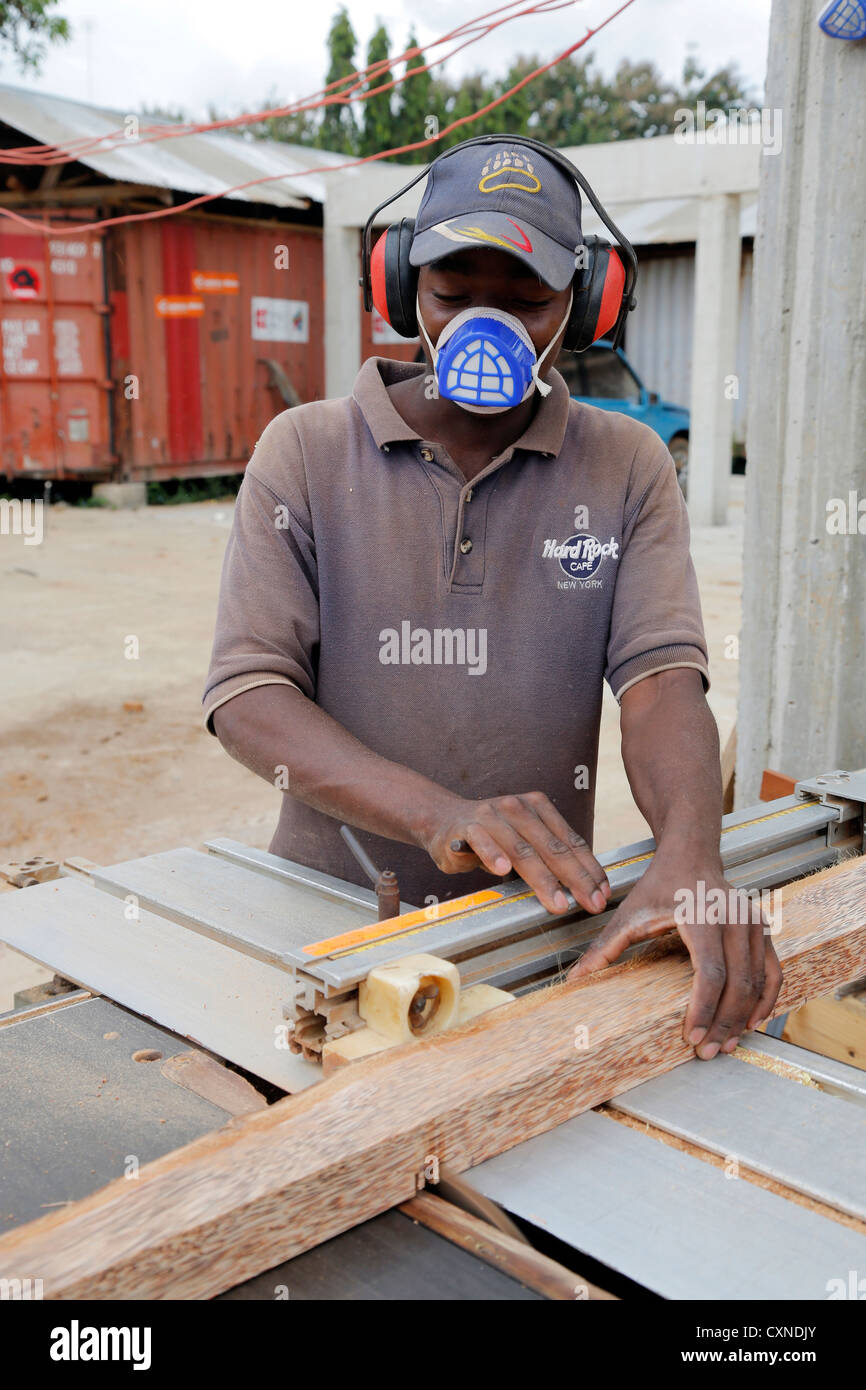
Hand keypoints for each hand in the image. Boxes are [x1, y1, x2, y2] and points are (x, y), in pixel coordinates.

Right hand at [420, 790, 610, 916]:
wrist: (443, 820)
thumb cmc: (493, 836)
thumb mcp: (526, 840)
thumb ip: (550, 855)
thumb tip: (587, 886)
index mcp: (539, 807)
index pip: (570, 841)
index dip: (589, 869)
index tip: (603, 894)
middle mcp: (518, 807)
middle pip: (552, 847)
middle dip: (575, 879)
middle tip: (590, 903)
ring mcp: (491, 815)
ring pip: (522, 850)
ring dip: (542, 878)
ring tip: (558, 902)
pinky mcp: (466, 827)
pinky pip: (482, 842)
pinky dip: (492, 855)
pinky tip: (502, 870)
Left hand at [567, 855, 782, 1058]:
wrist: (691, 856)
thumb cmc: (660, 886)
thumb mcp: (629, 914)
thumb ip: (605, 948)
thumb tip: (575, 979)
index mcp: (702, 917)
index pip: (710, 973)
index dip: (703, 1009)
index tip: (692, 1037)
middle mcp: (734, 919)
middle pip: (737, 983)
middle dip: (724, 1023)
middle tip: (709, 1052)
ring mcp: (754, 924)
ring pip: (757, 981)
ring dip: (744, 1017)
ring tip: (727, 1045)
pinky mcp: (764, 930)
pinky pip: (773, 971)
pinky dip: (765, 1000)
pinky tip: (752, 1022)